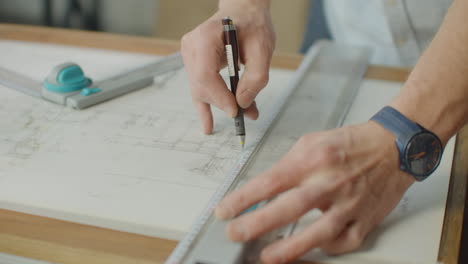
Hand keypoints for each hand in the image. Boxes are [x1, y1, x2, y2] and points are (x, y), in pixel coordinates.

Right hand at [181, 0, 274, 133]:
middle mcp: (192, 46)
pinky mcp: (194, 64)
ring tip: (241, 116)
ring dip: (220, 105)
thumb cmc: (252, 25)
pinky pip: (198, 89)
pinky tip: (208, 126)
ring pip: (200, 90)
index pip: (205, 75)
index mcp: (206, 37)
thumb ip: (255, 77)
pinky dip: (206, 107)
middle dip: (223, 103)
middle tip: (245, 114)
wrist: (243, 13)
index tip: (236, 111)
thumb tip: (243, 103)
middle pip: (201, 86)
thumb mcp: (262, 48)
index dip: (219, 96)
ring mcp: (190, 55)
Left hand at [215, 121, 414, 262]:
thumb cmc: (351, 143)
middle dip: (257, 223)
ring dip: (289, 248)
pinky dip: (325, 249)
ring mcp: (350, 204)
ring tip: (266, 257)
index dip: (243, 198)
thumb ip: (288, 164)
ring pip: (318, 232)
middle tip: (234, 233)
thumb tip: (263, 189)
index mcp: (313, 159)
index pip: (270, 181)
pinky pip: (343, 241)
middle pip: (290, 208)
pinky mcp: (366, 219)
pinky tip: (309, 249)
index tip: (224, 211)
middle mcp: (330, 182)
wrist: (394, 147)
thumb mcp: (312, 141)